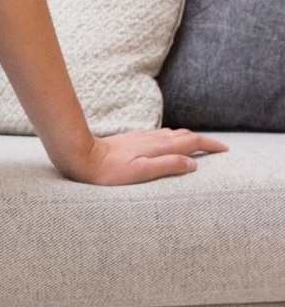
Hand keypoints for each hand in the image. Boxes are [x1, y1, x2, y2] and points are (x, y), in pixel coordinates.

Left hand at [61, 128, 228, 185]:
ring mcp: (141, 137)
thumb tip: (193, 163)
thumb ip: (168, 165)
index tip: (225, 150)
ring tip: (197, 146)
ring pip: (171, 134)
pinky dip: (172, 139)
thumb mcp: (141, 172)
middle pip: (185, 135)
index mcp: (158, 147)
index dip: (210, 145)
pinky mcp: (131, 138)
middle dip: (203, 141)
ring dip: (187, 138)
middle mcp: (152, 138)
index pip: (192, 142)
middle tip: (216, 149)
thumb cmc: (110, 171)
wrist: (82, 156)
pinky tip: (166, 144)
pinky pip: (159, 135)